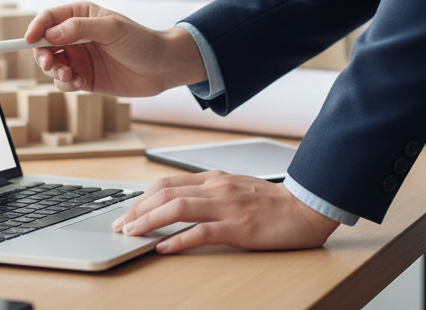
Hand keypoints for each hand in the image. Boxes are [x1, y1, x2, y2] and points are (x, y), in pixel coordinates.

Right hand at [24, 2, 205, 95]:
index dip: (35, 28)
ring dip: (54, 71)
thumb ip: (80, 29)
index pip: (48, 18)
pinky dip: (66, 84)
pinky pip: (63, 82)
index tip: (29, 40)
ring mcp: (79, 58)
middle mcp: (76, 36)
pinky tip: (80, 83)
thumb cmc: (141, 41)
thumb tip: (51, 33)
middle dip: (42, 54)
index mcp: (81, 15)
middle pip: (44, 44)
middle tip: (51, 63)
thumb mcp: (112, 29)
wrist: (162, 68)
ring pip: (51, 65)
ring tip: (70, 75)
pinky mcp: (84, 78)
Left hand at [111, 171, 339, 252]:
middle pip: (165, 192)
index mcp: (214, 178)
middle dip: (137, 209)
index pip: (167, 183)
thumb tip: (180, 204)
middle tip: (119, 225)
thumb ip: (210, 194)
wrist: (306, 207)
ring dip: (149, 221)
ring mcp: (227, 206)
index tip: (125, 212)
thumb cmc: (272, 203)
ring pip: (178, 207)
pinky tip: (164, 247)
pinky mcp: (239, 227)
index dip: (141, 197)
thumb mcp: (235, 190)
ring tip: (131, 234)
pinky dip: (179, 239)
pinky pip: (202, 231)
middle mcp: (216, 187)